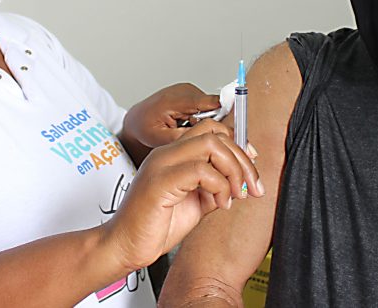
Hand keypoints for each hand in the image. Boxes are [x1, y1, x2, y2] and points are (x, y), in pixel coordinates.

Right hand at [101, 120, 262, 271]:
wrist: (125, 246)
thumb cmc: (154, 227)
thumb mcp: (195, 203)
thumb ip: (214, 187)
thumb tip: (240, 180)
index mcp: (173, 155)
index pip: (212, 130)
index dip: (238, 146)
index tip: (251, 169)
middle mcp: (166, 154)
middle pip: (215, 133)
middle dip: (242, 159)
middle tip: (252, 187)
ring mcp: (161, 164)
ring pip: (211, 144)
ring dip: (234, 170)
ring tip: (236, 195)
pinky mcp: (160, 181)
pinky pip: (202, 171)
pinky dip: (220, 187)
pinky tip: (219, 205)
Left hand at [124, 83, 221, 148]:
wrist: (137, 118)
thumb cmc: (144, 126)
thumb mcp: (161, 138)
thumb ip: (184, 138)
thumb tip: (206, 139)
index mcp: (178, 99)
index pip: (210, 102)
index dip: (226, 112)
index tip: (237, 125)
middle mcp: (187, 91)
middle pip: (215, 109)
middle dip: (214, 126)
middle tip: (207, 141)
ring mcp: (191, 92)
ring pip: (212, 111)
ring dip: (207, 124)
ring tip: (191, 133)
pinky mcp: (193, 96)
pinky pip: (207, 109)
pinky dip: (203, 120)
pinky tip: (190, 127)